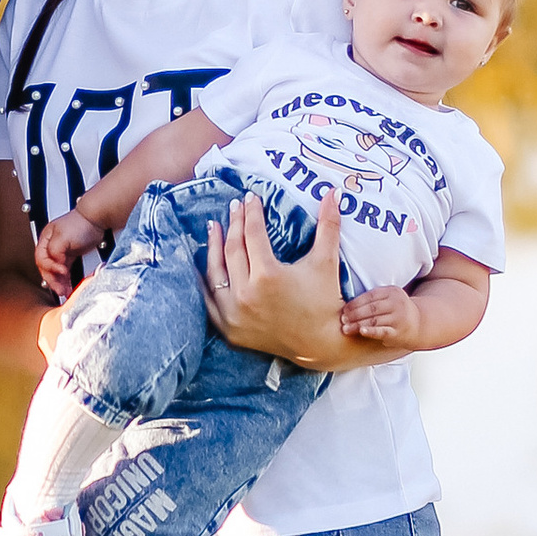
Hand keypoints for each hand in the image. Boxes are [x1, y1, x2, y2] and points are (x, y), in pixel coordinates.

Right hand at [34, 204, 103, 297]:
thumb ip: (54, 252)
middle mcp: (51, 246)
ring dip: (60, 282)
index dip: (50, 268)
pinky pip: (66, 271)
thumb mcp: (62, 237)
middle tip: (60, 290)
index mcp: (45, 240)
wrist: (97, 219)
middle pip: (47, 268)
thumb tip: (54, 265)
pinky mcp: (72, 255)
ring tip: (65, 291)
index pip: (41, 259)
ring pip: (56, 272)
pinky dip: (67, 279)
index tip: (62, 272)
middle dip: (53, 280)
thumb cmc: (80, 223)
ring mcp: (62, 252)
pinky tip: (70, 285)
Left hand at [202, 188, 361, 372]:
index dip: (252, 213)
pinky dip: (204, 282)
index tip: (251, 198)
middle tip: (235, 206)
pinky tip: (202, 265)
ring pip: (215, 273)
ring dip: (212, 247)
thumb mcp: (326, 261)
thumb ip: (329, 225)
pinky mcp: (229, 329)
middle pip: (233, 249)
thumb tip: (334, 191)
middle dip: (234, 224)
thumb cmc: (325, 301)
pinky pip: (209, 302)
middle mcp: (246, 295)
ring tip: (213, 226)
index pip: (253, 234)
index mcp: (267, 276)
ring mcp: (234, 314)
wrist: (320, 344)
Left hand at [339, 281, 418, 345]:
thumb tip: (347, 305)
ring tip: (346, 329)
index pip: (370, 296)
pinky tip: (361, 331)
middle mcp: (397, 303)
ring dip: (357, 325)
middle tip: (342, 319)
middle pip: (371, 308)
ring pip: (374, 320)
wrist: (419, 324)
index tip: (344, 309)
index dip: (355, 303)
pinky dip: (371, 331)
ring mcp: (398, 318)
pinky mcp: (398, 332)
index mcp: (392, 292)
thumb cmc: (396, 311)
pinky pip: (382, 331)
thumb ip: (373, 299)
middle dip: (354, 314)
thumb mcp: (389, 298)